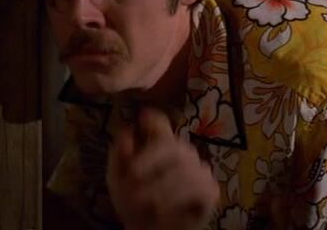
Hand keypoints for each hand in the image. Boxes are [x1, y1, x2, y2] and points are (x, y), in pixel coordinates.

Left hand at [106, 107, 219, 229]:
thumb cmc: (133, 205)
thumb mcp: (117, 180)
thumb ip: (118, 156)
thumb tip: (126, 132)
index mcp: (158, 146)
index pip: (160, 123)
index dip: (154, 118)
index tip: (143, 117)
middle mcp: (181, 153)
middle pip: (172, 144)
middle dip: (149, 161)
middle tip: (133, 180)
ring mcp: (198, 170)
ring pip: (184, 167)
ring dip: (160, 186)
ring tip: (145, 202)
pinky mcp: (209, 190)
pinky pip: (198, 187)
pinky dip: (177, 198)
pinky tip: (162, 209)